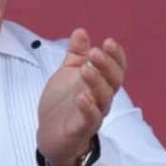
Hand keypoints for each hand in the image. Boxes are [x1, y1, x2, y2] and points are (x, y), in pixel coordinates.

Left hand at [37, 28, 126, 165]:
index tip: (108, 41)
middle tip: (95, 52)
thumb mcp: (67, 73)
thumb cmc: (62, 102)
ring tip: (86, 69)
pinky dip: (88, 108)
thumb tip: (81, 31)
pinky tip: (81, 97)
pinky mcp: (81, 129)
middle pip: (113, 82)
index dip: (116, 56)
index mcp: (99, 83)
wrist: (49, 134)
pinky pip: (90, 120)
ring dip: (96, 83)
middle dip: (107, 65)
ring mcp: (93, 114)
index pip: (115, 68)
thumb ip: (76, 54)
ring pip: (103, 99)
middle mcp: (100, 98)